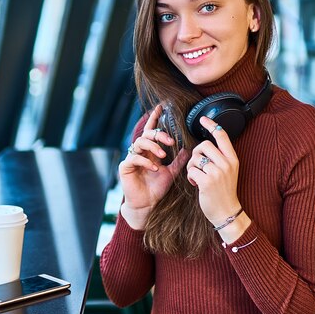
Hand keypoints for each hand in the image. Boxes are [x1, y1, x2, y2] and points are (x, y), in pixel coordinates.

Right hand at [119, 105, 188, 228]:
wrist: (148, 205)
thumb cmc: (157, 189)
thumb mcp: (172, 172)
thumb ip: (179, 160)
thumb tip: (189, 148)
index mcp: (150, 151)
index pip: (152, 130)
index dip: (155, 118)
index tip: (161, 107)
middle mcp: (140, 152)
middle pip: (147, 134)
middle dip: (159, 134)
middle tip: (170, 140)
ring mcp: (131, 158)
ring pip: (140, 142)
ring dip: (153, 147)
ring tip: (163, 155)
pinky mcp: (125, 167)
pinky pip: (134, 157)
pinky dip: (146, 161)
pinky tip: (154, 167)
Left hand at [186, 116, 242, 226]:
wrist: (227, 212)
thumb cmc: (224, 191)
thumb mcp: (228, 171)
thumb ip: (220, 158)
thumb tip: (205, 146)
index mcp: (233, 159)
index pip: (222, 135)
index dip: (211, 125)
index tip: (203, 119)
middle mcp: (227, 164)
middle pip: (204, 145)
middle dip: (196, 154)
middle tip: (197, 165)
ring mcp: (218, 173)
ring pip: (196, 158)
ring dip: (192, 167)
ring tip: (197, 176)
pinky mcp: (207, 182)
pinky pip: (191, 170)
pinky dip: (190, 176)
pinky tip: (195, 184)